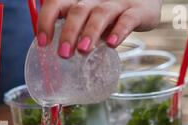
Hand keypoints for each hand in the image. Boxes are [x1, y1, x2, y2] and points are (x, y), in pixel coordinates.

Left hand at [37, 0, 161, 57]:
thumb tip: (56, 55)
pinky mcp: (137, 11)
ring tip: (83, 50)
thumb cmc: (110, 14)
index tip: (43, 43)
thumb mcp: (88, 19)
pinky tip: (112, 43)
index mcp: (78, 0)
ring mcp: (116, 3)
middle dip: (69, 33)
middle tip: (63, 54)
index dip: (46, 21)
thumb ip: (75, 32)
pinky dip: (119, 31)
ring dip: (90, 32)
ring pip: (101, 15)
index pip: (56, 4)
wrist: (145, 2)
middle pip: (78, 11)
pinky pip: (127, 19)